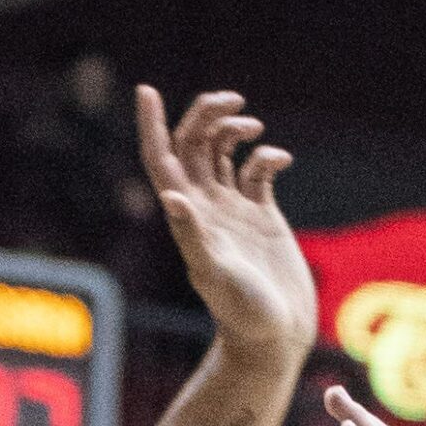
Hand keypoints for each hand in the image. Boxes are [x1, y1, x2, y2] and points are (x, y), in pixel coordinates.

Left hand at [136, 87, 314, 361]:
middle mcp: (204, 206)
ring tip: (252, 125)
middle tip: (232, 100)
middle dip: (206, 116)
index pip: (161, 158)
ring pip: (222, 153)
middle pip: (194, 146)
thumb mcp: (215, 273)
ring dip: (232, 129)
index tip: (146, 90)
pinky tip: (279, 160)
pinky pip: (257, 173)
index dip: (151, 125)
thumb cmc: (241, 311)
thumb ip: (195, 236)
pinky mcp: (261, 216)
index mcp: (186, 214)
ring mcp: (232, 210)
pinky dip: (267, 156)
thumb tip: (172, 198)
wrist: (272, 335)